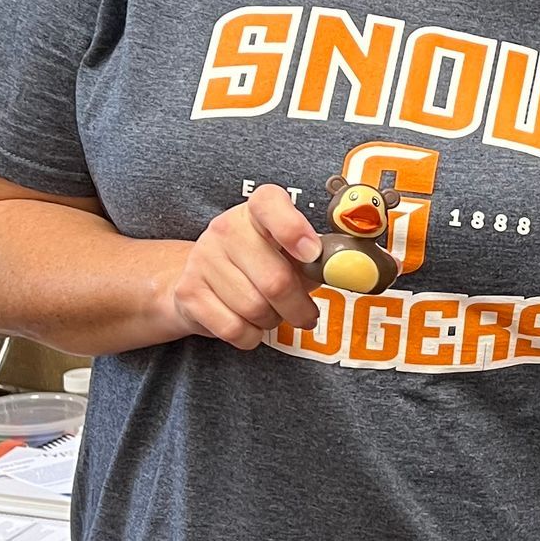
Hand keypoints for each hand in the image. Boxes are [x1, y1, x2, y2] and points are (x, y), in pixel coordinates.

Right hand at [168, 183, 321, 349]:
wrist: (201, 281)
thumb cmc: (261, 265)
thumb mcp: (291, 253)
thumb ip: (320, 259)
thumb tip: (351, 271)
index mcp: (256, 210)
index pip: (270, 204)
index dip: (293, 230)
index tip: (312, 254)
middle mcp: (226, 228)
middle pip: (275, 280)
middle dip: (299, 307)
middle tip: (306, 315)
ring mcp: (203, 259)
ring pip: (256, 309)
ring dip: (273, 321)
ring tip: (272, 312)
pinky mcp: (189, 292)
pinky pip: (234, 328)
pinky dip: (251, 336)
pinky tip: (250, 324)